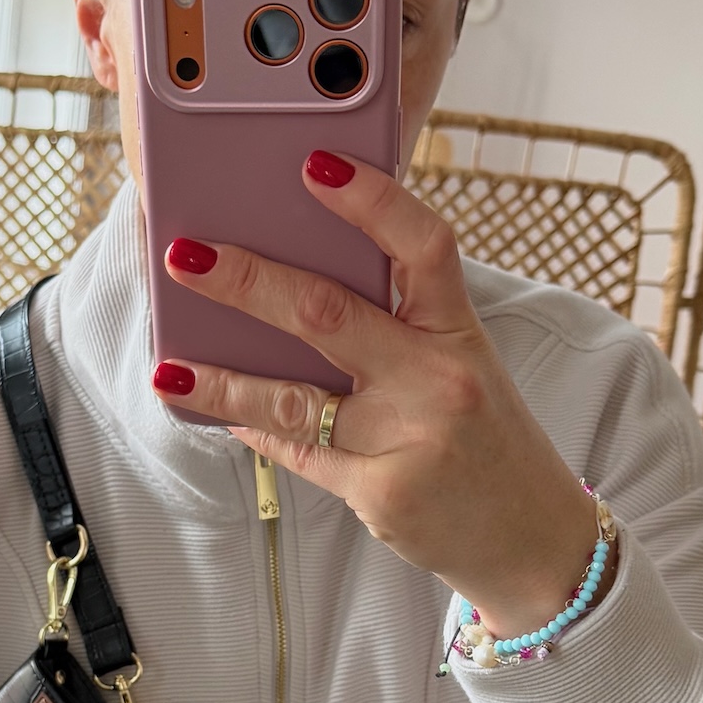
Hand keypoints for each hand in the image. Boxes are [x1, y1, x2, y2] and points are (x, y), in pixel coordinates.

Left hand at [156, 151, 609, 636]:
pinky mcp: (380, 494)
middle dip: (246, 281)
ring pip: (294, 398)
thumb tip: (295, 276)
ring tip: (168, 365)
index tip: (314, 164)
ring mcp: (407, 440)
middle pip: (328, 314)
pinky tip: (211, 410)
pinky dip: (252, 428)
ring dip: (221, 379)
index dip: (371, 200)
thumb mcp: (463, 365)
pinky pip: (298, 451)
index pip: (423, 246)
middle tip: (184, 254)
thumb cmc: (486, 437)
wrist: (534, 537)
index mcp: (460, 330)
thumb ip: (399, 323)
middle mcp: (438, 379)